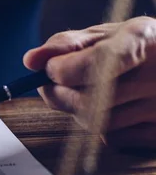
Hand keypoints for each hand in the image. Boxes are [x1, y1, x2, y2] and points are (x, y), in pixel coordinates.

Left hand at [24, 16, 155, 148]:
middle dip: (59, 95)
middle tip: (53, 85)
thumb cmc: (137, 47)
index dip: (63, 71)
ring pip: (95, 123)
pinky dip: (101, 127)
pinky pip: (111, 139)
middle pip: (88, 101)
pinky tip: (115, 108)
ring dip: (78, 111)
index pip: (98, 63)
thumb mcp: (108, 35)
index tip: (50, 70)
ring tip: (91, 92)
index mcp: (144, 40)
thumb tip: (30, 60)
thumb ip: (66, 44)